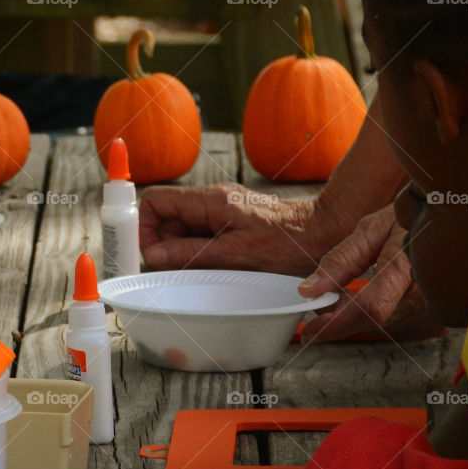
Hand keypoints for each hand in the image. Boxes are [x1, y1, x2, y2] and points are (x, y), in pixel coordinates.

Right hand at [140, 183, 323, 273]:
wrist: (322, 234)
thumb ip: (189, 253)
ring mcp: (220, 208)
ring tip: (200, 269)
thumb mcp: (233, 254)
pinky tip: (212, 265)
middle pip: (166, 216)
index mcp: (209, 200)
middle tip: (174, 269)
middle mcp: (212, 198)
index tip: (152, 255)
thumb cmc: (286, 244)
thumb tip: (153, 255)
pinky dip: (198, 249)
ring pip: (182, 226)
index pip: (155, 201)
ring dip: (182, 249)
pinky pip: (200, 232)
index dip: (145, 228)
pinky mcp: (229, 219)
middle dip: (163, 243)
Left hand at [297, 204, 444, 341]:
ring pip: (383, 323)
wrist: (452, 217)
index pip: (372, 307)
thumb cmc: (413, 215)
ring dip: (357, 313)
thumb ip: (341, 260)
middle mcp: (429, 290)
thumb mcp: (372, 229)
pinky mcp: (441, 314)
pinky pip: (397, 322)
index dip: (337, 323)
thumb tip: (309, 290)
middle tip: (321, 300)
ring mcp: (438, 305)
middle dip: (341, 315)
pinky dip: (375, 311)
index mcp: (409, 264)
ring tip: (345, 291)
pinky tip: (368, 294)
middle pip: (374, 318)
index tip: (309, 332)